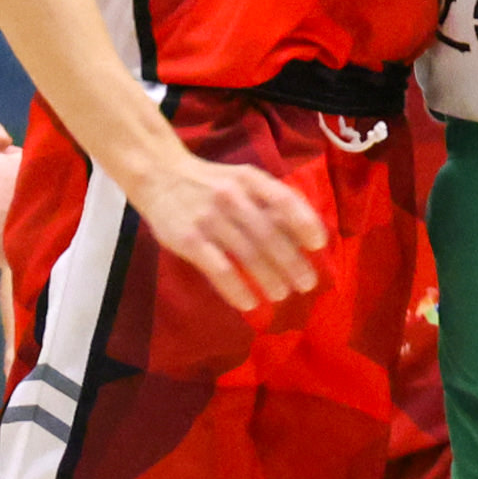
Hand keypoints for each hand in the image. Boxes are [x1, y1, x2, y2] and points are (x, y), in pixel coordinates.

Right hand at [131, 145, 327, 315]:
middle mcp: (231, 197)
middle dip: (292, 262)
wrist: (158, 174)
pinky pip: (219, 269)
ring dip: (269, 278)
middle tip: (307, 284)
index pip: (284, 200)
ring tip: (282, 295)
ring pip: (248, 254)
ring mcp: (209, 218)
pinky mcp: (188, 239)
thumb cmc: (209, 182)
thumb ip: (267, 200)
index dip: (305, 223)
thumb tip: (303, 231)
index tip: (319, 246)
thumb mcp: (240, 179)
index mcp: (249, 180)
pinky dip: (237, 289)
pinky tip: (250, 303)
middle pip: (269, 234)